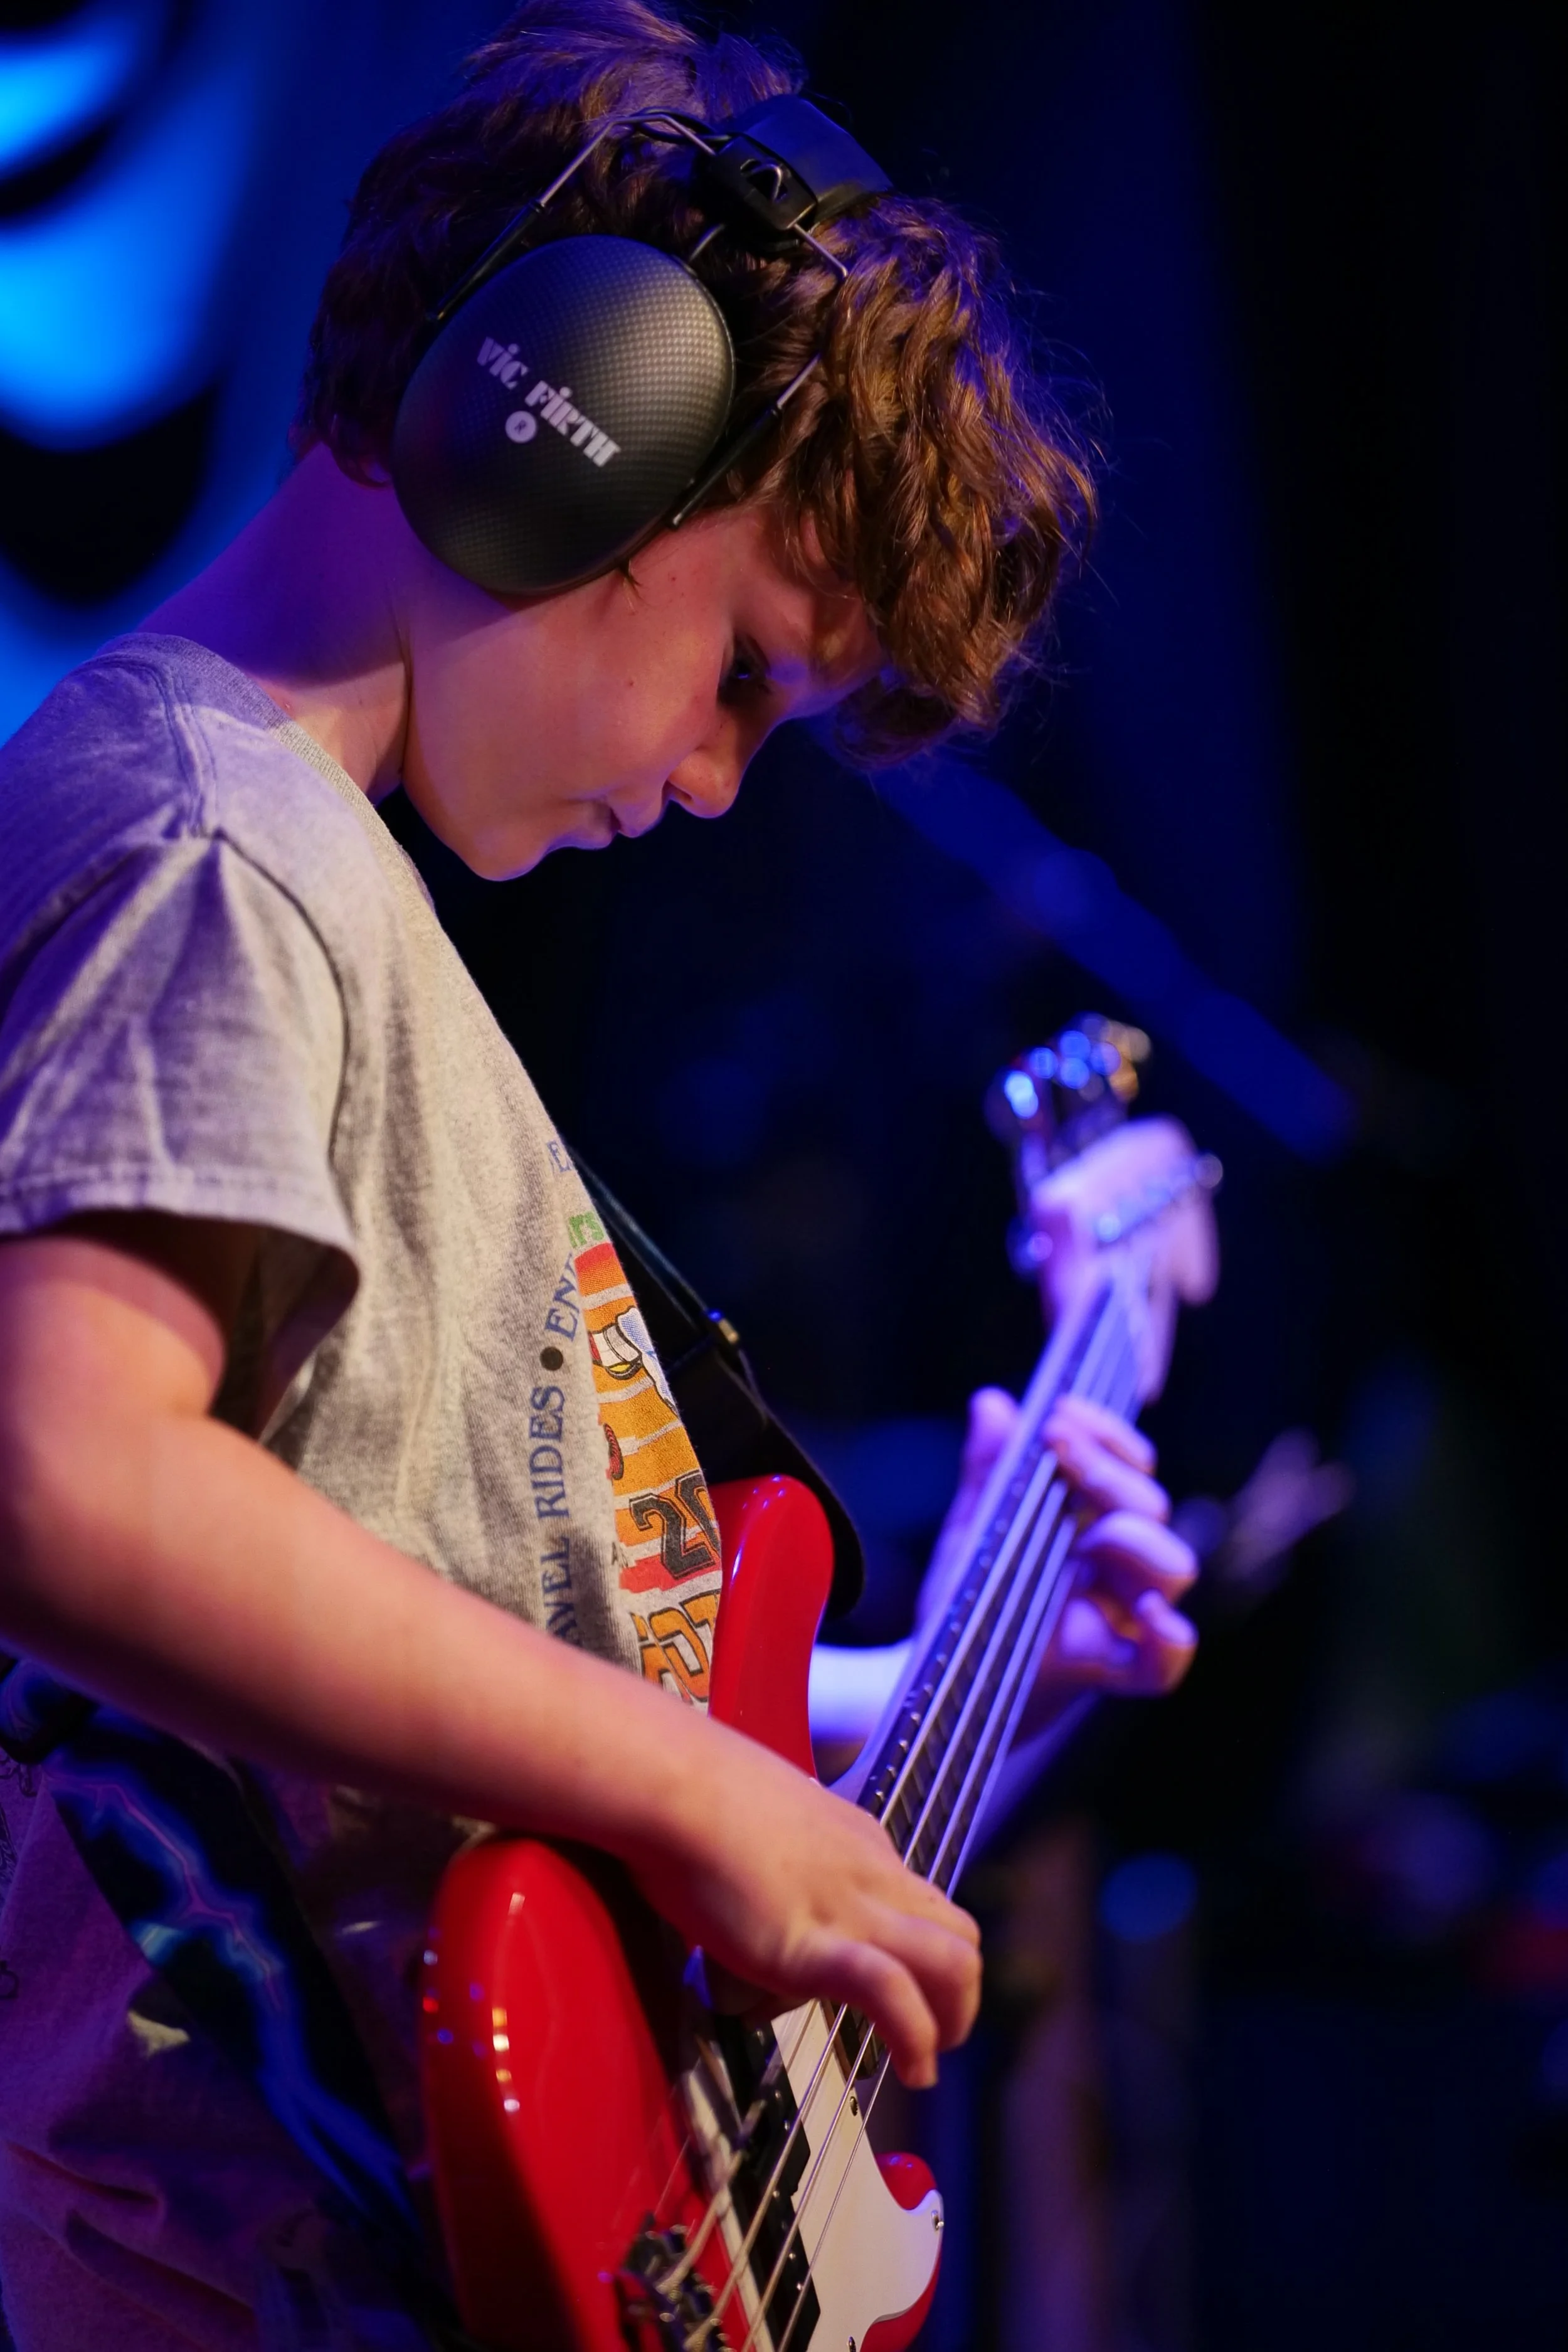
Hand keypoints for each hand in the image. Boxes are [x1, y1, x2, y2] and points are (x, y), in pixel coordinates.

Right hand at [627, 1717, 981, 2088]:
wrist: (669, 1783)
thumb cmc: (688, 1792)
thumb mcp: (754, 1817)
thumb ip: (769, 1855)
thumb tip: (747, 1889)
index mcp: (857, 1840)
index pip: (914, 1900)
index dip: (909, 1950)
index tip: (882, 1984)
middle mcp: (871, 1872)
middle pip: (958, 1931)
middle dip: (959, 1993)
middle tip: (931, 2034)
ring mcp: (849, 1908)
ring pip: (954, 1961)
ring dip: (954, 2018)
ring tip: (925, 2062)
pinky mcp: (815, 1944)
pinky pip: (892, 1992)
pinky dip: (916, 2038)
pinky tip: (910, 2069)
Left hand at [923, 1387, 1197, 1706]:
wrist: (942, 1677)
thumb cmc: (973, 1598)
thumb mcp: (974, 1527)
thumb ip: (989, 1471)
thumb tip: (993, 1404)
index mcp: (1093, 1523)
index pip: (1130, 1467)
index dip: (1107, 1435)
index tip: (1059, 1414)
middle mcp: (1116, 1565)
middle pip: (1151, 1508)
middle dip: (1109, 1473)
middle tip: (1060, 1449)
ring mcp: (1118, 1615)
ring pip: (1171, 1570)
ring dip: (1138, 1541)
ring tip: (1092, 1537)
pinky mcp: (1107, 1669)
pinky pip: (1160, 1664)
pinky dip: (1168, 1642)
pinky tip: (1154, 1618)